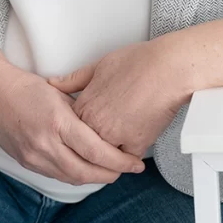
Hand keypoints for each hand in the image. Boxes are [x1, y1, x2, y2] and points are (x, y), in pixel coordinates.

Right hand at [0, 65, 146, 185]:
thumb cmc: (28, 88)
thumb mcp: (61, 94)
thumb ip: (81, 115)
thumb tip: (105, 129)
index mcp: (57, 122)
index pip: (95, 151)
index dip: (119, 161)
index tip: (135, 162)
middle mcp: (45, 144)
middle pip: (86, 171)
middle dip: (111, 174)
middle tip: (128, 169)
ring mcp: (34, 157)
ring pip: (72, 177)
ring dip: (94, 177)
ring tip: (112, 171)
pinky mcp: (27, 163)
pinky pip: (57, 175)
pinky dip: (75, 174)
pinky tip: (87, 169)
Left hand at [47, 38, 188, 157]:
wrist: (168, 69)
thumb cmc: (139, 62)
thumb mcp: (101, 64)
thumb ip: (75, 79)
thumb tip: (54, 84)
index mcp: (85, 106)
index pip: (70, 127)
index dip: (77, 126)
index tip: (84, 124)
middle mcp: (96, 125)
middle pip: (84, 145)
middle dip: (90, 144)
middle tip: (102, 137)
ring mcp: (115, 138)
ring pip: (103, 157)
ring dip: (106, 155)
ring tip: (114, 148)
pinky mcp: (135, 146)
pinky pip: (125, 160)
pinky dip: (127, 158)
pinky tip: (130, 151)